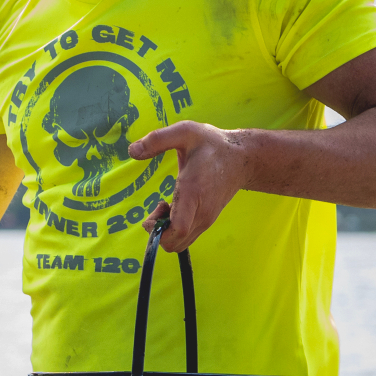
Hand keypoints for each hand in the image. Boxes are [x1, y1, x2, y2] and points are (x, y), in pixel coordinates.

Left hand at [128, 121, 249, 251]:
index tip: (156, 206)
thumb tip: (132, 150)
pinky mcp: (207, 222)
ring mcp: (206, 220)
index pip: (177, 229)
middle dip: (157, 230)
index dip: (157, 228)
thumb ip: (158, 139)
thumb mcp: (185, 132)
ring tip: (166, 205)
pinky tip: (175, 208)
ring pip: (178, 244)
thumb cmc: (212, 144)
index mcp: (193, 193)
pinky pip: (185, 238)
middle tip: (159, 205)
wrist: (242, 158)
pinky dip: (174, 230)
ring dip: (165, 230)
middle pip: (174, 243)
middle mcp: (201, 213)